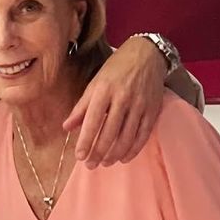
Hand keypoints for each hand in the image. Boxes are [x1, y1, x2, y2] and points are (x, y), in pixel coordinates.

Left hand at [64, 35, 165, 166]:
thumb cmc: (116, 69)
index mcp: (104, 91)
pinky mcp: (152, 110)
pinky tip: (124, 158)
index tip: (80, 156)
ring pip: (127, 137)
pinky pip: (142, 135)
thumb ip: (81, 107)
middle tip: (91, 165)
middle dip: (99, 152)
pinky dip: (133, 149)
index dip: (86, 141)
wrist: (147, 54)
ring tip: (105, 163)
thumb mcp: (94, 84)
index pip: (92, 121)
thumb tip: (66, 127)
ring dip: (115, 154)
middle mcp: (122, 98)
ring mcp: (139, 105)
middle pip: (109, 133)